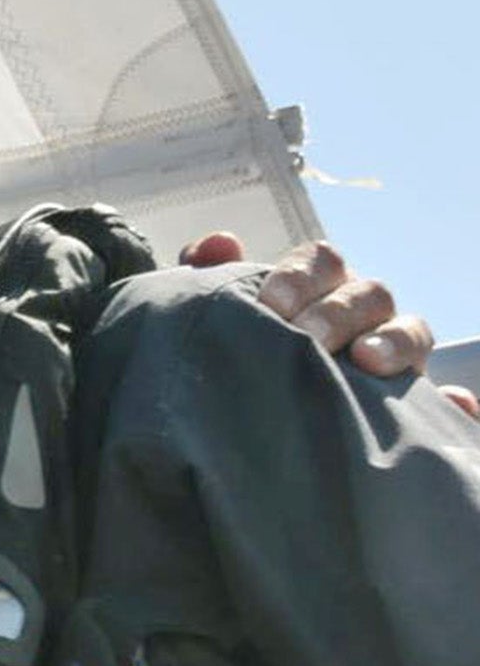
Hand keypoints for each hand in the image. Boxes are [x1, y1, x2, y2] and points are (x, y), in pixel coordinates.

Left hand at [180, 232, 477, 416]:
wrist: (243, 422)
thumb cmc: (237, 356)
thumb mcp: (217, 319)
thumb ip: (210, 277)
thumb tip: (221, 243)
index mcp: (315, 289)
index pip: (320, 261)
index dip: (299, 277)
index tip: (270, 306)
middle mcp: (359, 315)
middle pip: (367, 295)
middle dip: (337, 314)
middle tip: (307, 338)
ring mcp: (391, 355)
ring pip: (412, 333)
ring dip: (396, 342)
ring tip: (369, 361)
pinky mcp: (409, 404)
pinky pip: (444, 401)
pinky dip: (451, 402)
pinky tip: (454, 407)